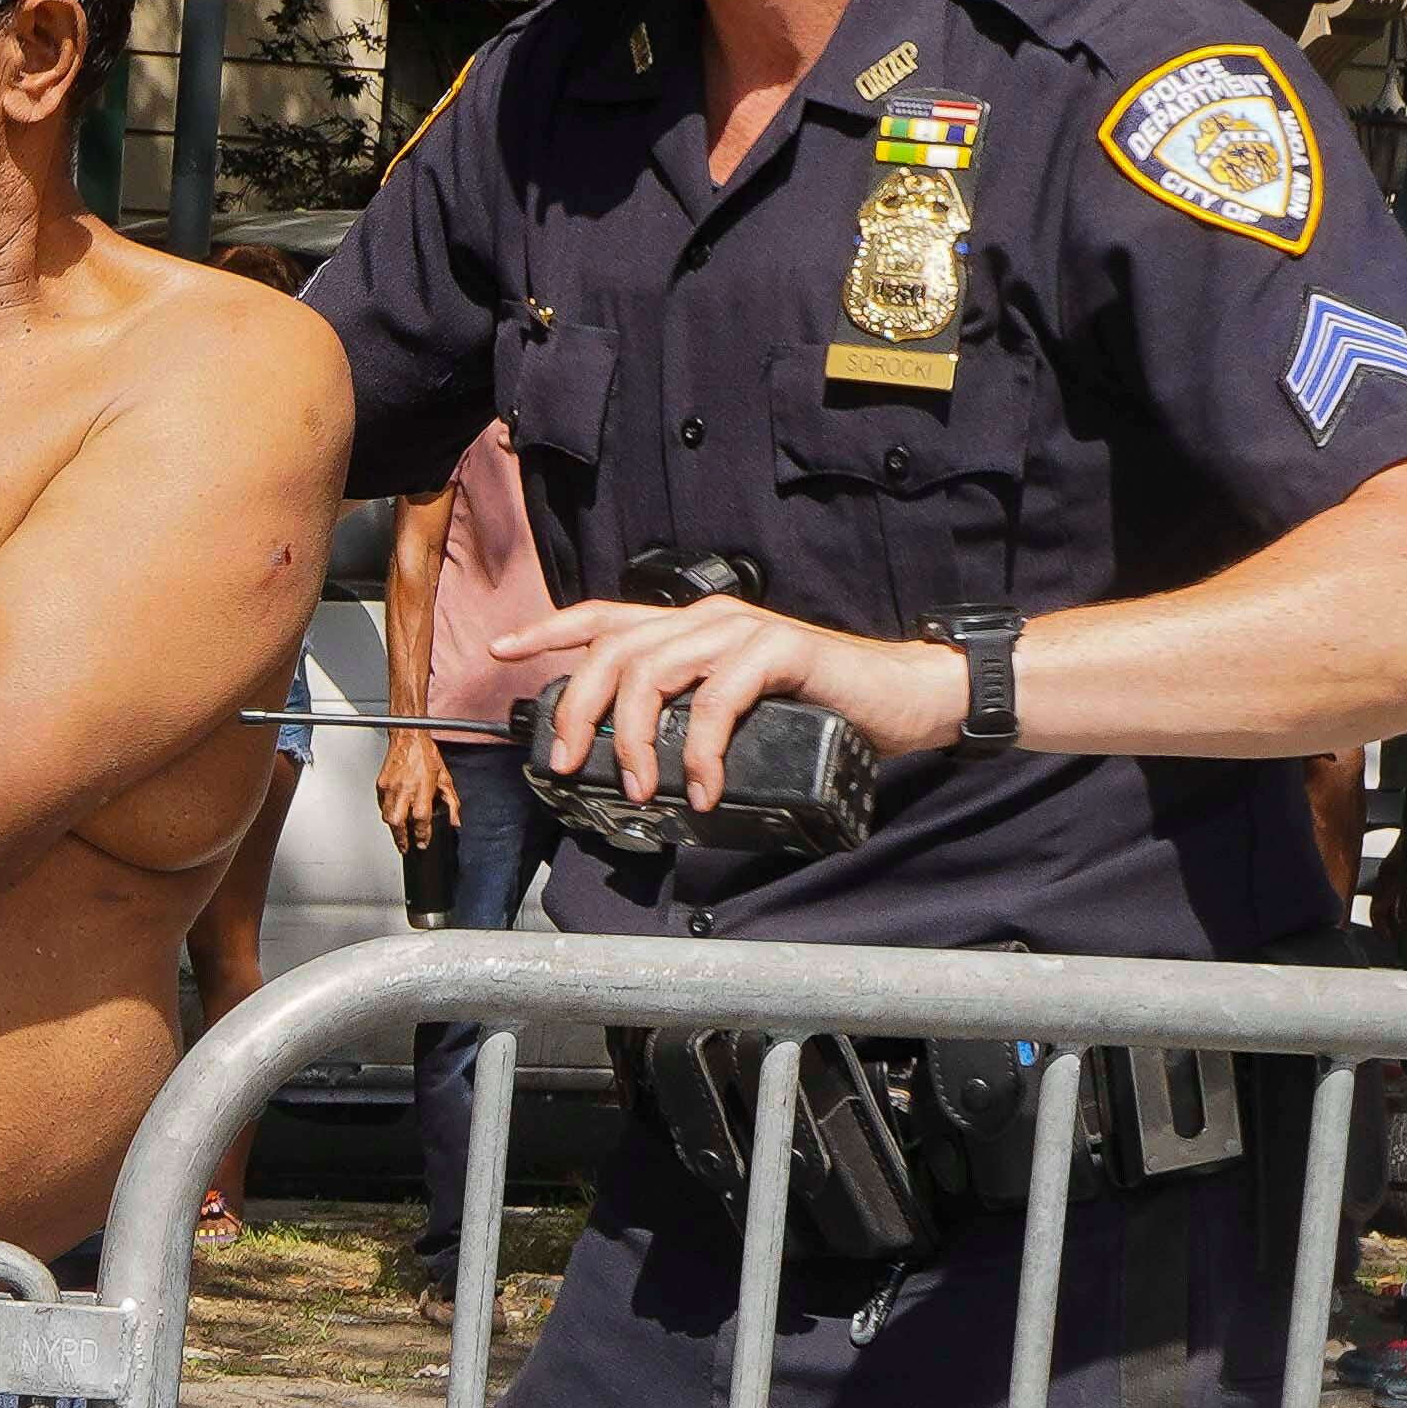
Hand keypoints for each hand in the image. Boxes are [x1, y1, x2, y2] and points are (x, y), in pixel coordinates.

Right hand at [376, 725, 451, 847]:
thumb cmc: (425, 754)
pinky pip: (382, 806)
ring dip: (393, 829)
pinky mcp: (380, 785)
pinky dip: (388, 814)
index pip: (420, 818)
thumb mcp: (445, 778)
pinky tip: (394, 817)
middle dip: (401, 839)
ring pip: (387, 817)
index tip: (423, 842)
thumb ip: (452, 802)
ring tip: (400, 837)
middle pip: (397, 822)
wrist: (408, 738)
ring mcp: (389, 787)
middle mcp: (404, 789)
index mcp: (421, 787)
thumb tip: (455, 820)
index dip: (422, 834)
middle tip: (405, 847)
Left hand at [490, 594, 966, 809]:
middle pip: (613, 650)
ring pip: (654, 672)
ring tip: (645, 789)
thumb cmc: (821, 713)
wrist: (904, 700)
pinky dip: (701, 751)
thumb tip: (633, 767)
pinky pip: (717, 698)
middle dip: (579, 709)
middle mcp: (710, 620)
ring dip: (636, 739)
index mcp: (692, 630)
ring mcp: (745, 631)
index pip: (605, 618)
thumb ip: (687, 723)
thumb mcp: (737, 717)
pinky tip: (704, 788)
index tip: (502, 653)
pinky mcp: (782, 650)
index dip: (548, 631)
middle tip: (573, 764)